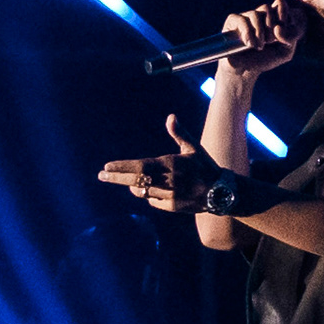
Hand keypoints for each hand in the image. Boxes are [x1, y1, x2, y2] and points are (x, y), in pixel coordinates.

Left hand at [98, 112, 230, 214]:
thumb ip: (179, 133)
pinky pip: (153, 201)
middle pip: (134, 181)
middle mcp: (167, 181)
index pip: (139, 166)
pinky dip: (148, 195)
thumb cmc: (205, 167)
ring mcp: (169, 195)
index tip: (107, 166)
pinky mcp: (172, 207)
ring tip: (125, 181)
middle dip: (116, 177)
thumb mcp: (193, 148)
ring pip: (142, 191)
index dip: (122, 167)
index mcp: (170, 164)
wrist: (222, 192)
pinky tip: (148, 190)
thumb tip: (170, 117)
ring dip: (132, 186)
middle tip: (101, 175)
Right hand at [212, 0, 302, 81]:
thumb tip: (278, 28)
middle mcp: (259, 15)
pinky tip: (249, 44)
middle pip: (267, 8)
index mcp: (273, 19)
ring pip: (255, 14)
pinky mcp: (232, 22)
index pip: (280, 4)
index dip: (283, 13)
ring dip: (259, 32)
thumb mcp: (285, 52)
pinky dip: (247, 33)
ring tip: (259, 46)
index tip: (281, 28)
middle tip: (270, 41)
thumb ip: (290, 39)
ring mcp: (245, 17)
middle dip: (270, 26)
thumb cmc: (264, 59)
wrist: (245, 70)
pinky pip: (241, 20)